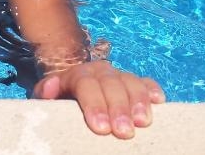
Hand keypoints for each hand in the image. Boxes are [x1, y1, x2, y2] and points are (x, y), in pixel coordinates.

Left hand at [32, 61, 164, 138]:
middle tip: (124, 132)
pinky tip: (159, 101)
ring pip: (130, 81)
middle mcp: (99, 71)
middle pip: (111, 84)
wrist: (72, 87)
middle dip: (119, 108)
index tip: (101, 128)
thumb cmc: (60, 100)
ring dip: (138, 101)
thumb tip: (51, 86)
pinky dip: (152, 89)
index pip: (86, 85)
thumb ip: (45, 92)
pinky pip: (145, 81)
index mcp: (77, 75)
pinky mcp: (132, 82)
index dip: (94, 105)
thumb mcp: (46, 97)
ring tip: (143, 122)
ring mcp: (117, 75)